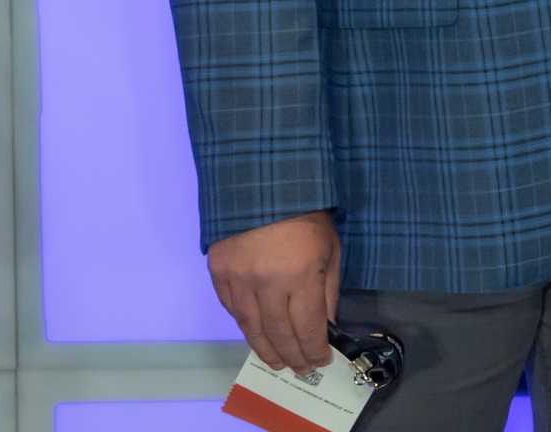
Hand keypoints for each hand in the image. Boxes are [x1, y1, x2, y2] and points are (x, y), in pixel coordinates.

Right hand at [207, 209, 341, 371]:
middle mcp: (267, 282)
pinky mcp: (219, 271)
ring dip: (264, 349)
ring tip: (277, 361)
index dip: (314, 350)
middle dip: (292, 356)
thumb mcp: (330, 247)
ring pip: (250, 327)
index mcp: (301, 275)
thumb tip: (325, 325)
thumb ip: (328, 290)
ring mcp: (239, 279)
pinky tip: (255, 332)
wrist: (263, 180)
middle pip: (278, 334)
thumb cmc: (305, 212)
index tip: (320, 361)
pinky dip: (245, 324)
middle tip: (299, 370)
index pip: (307, 328)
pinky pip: (232, 308)